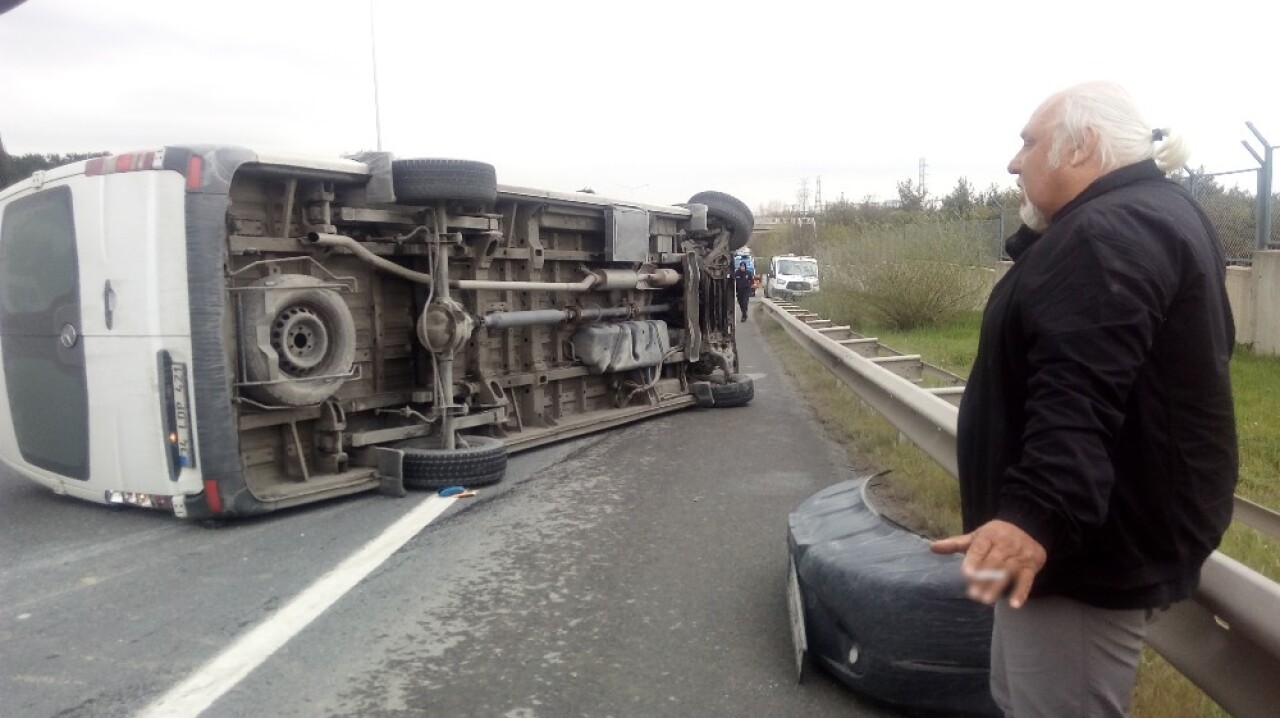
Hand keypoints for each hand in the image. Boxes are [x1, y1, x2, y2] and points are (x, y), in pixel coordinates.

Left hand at [930, 520, 1046, 607]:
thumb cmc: (995, 536)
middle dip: (983, 578)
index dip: (973, 561)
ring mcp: (1019, 555)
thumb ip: (955, 544)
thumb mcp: (976, 536)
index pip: (979, 549)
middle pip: (993, 562)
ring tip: (986, 600)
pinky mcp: (1031, 566)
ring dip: (997, 586)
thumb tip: (932, 547)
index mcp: (989, 535)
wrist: (1029, 528)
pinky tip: (1014, 604)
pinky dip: (1021, 592)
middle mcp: (1005, 544)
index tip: (966, 574)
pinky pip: (1027, 580)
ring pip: (1008, 572)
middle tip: (973, 594)